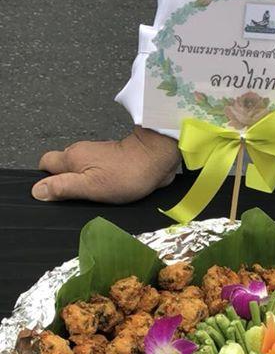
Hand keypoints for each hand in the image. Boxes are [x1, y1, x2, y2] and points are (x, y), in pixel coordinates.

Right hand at [32, 127, 181, 203]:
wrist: (156, 159)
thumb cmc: (128, 173)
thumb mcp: (90, 186)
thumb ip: (63, 187)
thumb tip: (37, 191)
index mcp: (72, 157)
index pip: (45, 164)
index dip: (46, 180)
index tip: (54, 195)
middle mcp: (81, 153)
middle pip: (62, 168)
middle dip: (65, 184)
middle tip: (76, 200)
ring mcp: (97, 155)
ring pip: (80, 170)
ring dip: (83, 183)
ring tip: (94, 198)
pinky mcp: (111, 161)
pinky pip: (96, 171)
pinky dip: (98, 182)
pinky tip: (107, 192)